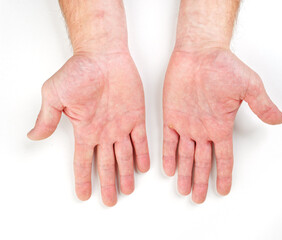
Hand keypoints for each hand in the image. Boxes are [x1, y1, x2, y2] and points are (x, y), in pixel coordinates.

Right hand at [28, 52, 149, 205]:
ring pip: (124, 156)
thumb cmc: (79, 72)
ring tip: (127, 190)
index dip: (83, 179)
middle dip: (108, 183)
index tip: (84, 195)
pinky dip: (142, 154)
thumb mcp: (55, 95)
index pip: (83, 161)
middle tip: (110, 201)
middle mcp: (104, 131)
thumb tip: (33, 136)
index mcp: (85, 130)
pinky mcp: (136, 116)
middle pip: (106, 164)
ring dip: (126, 173)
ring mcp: (121, 125)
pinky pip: (140, 140)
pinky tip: (143, 167)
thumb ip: (47, 118)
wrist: (103, 56)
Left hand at [162, 48, 281, 202]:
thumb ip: (262, 105)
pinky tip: (169, 169)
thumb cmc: (223, 66)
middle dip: (200, 180)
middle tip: (198, 198)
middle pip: (203, 162)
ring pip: (185, 156)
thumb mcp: (249, 86)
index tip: (223, 190)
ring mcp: (187, 124)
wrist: (199, 53)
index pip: (224, 157)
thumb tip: (280, 119)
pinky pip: (169, 141)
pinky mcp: (171, 117)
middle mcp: (203, 129)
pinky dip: (168, 155)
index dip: (224, 174)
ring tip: (183, 190)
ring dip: (184, 173)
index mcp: (221, 126)